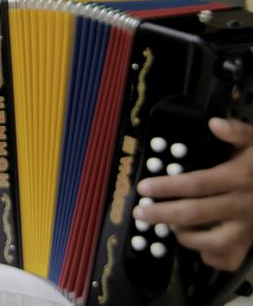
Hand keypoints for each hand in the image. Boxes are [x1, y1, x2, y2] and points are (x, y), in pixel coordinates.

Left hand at [133, 117, 252, 270]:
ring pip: (211, 242)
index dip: (166, 187)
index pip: (195, 184)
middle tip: (140, 213)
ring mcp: (246, 227)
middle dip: (162, 214)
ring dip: (184, 236)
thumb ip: (236, 131)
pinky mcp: (250, 242)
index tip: (144, 188)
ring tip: (167, 226)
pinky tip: (196, 245)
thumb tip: (215, 123)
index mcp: (236, 178)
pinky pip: (228, 258)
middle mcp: (240, 205)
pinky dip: (209, 256)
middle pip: (194, 214)